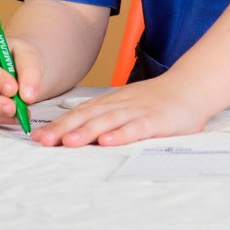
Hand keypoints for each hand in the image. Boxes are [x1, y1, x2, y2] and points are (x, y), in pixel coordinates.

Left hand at [32, 74, 211, 146]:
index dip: (59, 124)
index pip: (80, 113)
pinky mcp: (156, 120)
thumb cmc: (157, 100)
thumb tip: (77, 129)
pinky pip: (136, 127)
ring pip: (108, 121)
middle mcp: (120, 105)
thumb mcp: (128, 105)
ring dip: (87, 132)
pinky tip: (107, 142)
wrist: (191, 86)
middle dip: (64, 129)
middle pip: (88, 116)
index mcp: (112, 103)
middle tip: (43, 141)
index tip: (38, 137)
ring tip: (68, 142)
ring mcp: (138, 111)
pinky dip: (121, 134)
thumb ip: (106, 115)